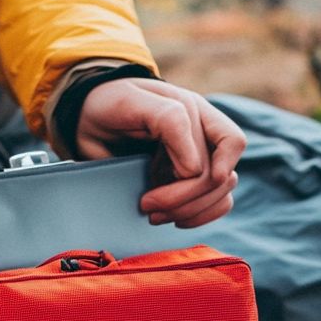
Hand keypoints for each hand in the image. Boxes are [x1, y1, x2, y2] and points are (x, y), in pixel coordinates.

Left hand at [76, 79, 244, 227]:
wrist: (91, 120)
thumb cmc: (109, 105)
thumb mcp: (130, 102)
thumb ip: (169, 120)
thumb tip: (195, 168)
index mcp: (195, 110)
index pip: (229, 142)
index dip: (211, 166)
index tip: (179, 180)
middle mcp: (205, 136)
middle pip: (222, 177)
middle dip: (184, 198)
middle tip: (147, 205)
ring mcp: (203, 161)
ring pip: (223, 194)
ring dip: (190, 211)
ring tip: (154, 214)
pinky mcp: (194, 182)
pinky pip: (217, 205)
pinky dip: (197, 217)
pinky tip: (172, 218)